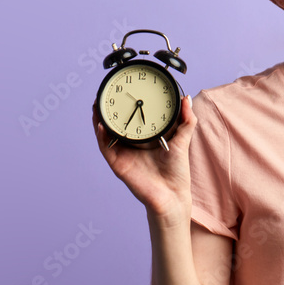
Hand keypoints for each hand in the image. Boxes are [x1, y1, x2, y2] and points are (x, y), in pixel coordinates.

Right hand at [91, 95, 196, 222]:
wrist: (172, 195)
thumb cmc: (177, 171)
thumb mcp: (182, 140)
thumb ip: (186, 120)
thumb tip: (187, 98)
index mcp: (144, 139)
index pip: (131, 119)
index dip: (125, 105)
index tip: (123, 89)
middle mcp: (131, 146)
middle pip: (114, 125)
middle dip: (107, 110)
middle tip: (104, 94)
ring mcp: (123, 155)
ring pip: (105, 134)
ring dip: (99, 119)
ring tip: (97, 105)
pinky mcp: (118, 164)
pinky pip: (105, 148)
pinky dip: (101, 136)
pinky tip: (101, 124)